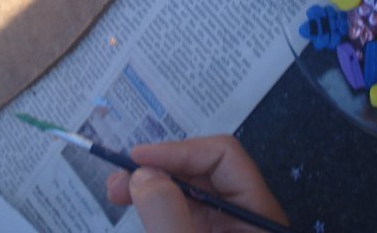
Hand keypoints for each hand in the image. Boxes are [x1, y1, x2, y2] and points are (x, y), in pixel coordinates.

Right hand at [106, 135, 287, 232]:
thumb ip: (172, 219)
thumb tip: (144, 174)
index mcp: (260, 216)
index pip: (225, 156)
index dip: (179, 151)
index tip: (137, 159)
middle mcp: (245, 218)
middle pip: (203, 172)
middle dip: (159, 168)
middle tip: (117, 179)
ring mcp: (225, 231)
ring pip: (189, 193)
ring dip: (152, 185)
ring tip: (115, 192)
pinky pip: (183, 214)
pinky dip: (157, 206)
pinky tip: (134, 205)